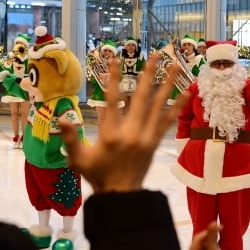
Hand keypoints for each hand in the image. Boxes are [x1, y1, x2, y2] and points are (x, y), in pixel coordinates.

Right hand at [59, 55, 188, 192]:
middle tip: (157, 55)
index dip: (114, 79)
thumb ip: (70, 137)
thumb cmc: (97, 175)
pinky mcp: (155, 142)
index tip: (116, 60)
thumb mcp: (77, 158)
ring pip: (158, 106)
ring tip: (175, 65)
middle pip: (141, 98)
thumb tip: (62, 118)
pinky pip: (167, 121)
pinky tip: (186, 92)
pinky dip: (177, 106)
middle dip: (149, 74)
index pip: (112, 101)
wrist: (121, 195)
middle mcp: (131, 132)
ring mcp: (146, 137)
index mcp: (111, 135)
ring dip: (167, 84)